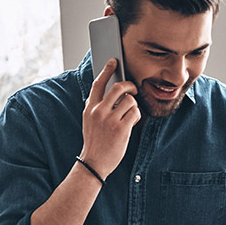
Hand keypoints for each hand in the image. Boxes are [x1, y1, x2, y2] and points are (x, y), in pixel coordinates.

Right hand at [79, 58, 139, 179]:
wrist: (94, 163)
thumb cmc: (94, 142)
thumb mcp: (88, 121)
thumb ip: (95, 107)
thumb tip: (106, 92)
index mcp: (90, 108)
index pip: (98, 84)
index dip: (106, 70)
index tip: (113, 62)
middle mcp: (99, 111)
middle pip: (119, 87)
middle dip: (130, 86)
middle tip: (133, 90)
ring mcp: (110, 120)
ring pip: (130, 100)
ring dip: (134, 105)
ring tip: (130, 114)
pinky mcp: (121, 129)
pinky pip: (135, 113)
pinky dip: (137, 115)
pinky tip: (132, 122)